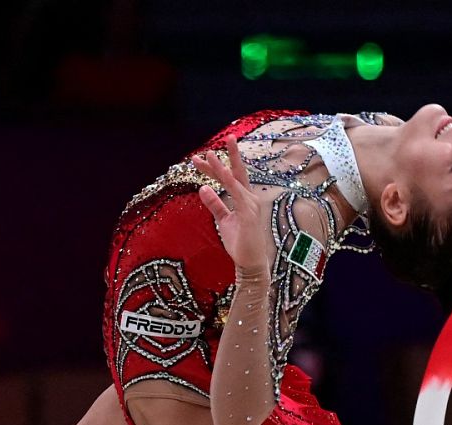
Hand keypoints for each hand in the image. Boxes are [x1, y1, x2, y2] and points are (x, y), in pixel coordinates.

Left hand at [192, 136, 271, 275]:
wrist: (251, 262)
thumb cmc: (240, 243)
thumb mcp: (223, 221)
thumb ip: (215, 204)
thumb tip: (202, 188)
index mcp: (243, 200)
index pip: (229, 179)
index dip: (215, 167)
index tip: (200, 158)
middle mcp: (249, 198)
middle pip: (238, 172)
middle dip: (232, 154)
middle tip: (228, 136)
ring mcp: (250, 205)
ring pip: (235, 180)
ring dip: (222, 166)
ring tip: (209, 154)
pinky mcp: (248, 213)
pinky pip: (236, 193)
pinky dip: (227, 180)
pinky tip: (218, 172)